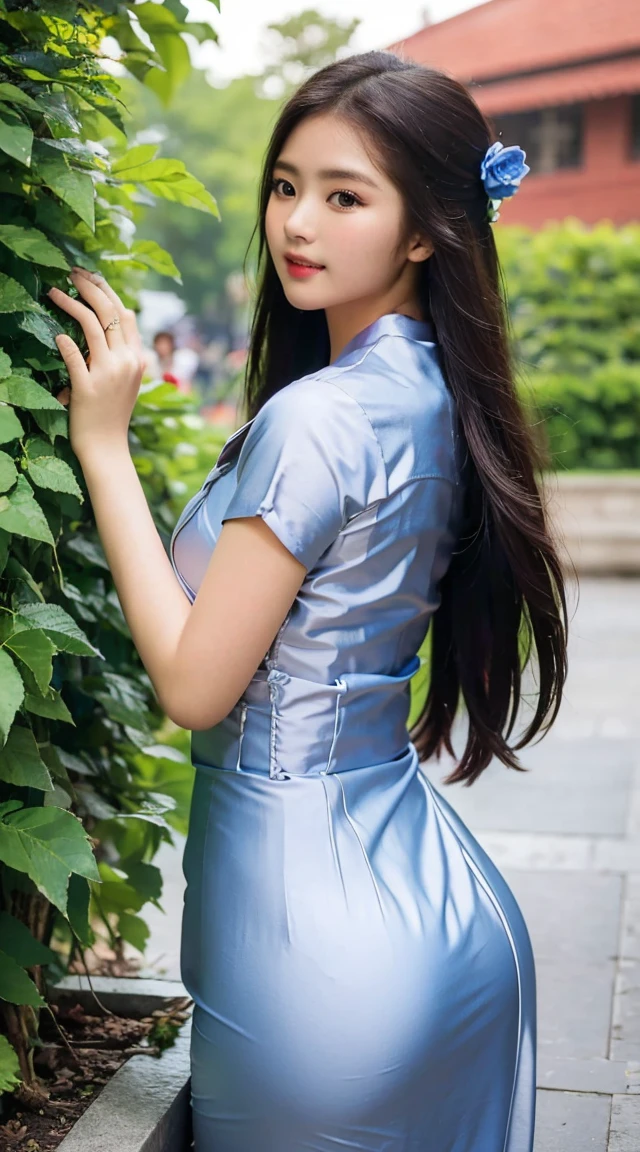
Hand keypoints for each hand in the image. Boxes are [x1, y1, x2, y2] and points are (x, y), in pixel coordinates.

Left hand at [47, 267, 145, 461]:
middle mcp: (126, 362)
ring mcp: (108, 374)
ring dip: (70, 302)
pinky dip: (64, 341)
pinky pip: (74, 354)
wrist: (107, 448)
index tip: (89, 277)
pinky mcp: (88, 387)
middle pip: (108, 311)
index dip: (106, 290)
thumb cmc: (111, 414)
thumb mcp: (125, 381)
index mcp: (136, 358)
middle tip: (70, 273)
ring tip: (54, 292)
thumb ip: (119, 354)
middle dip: (88, 286)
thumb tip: (104, 326)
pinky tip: (56, 333)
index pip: (125, 313)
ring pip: (90, 324)